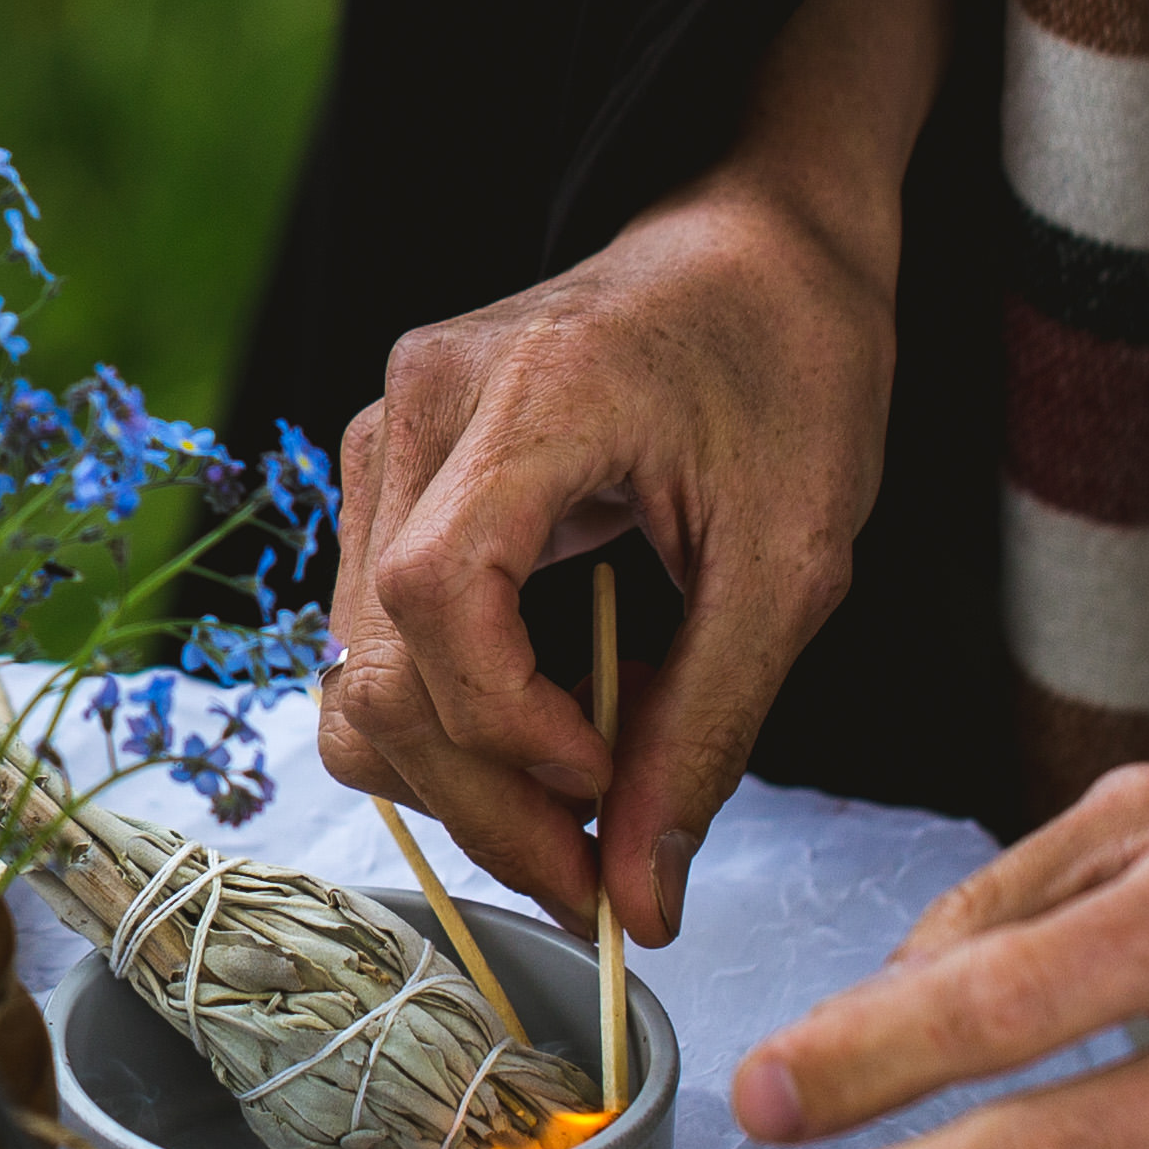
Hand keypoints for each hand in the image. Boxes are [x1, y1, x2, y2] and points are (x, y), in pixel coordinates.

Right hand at [315, 0, 942, 940]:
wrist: (751, 247)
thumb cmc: (790, 367)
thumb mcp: (792, 560)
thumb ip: (707, 728)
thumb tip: (639, 901)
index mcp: (524, 398)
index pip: (441, 603)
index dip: (507, 729)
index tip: (606, 791)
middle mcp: (412, 411)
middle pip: (380, 664)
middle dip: (484, 803)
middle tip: (602, 883)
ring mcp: (381, 443)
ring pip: (356, 674)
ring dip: (457, 781)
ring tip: (579, 827)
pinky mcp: (386, 481)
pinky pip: (373, 645)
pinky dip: (448, 726)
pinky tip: (543, 747)